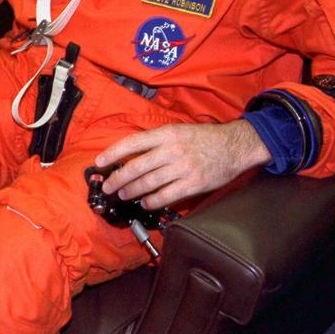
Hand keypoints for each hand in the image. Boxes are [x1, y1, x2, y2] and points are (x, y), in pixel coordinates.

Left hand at [94, 120, 271, 208]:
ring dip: (132, 191)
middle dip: (118, 178)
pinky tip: (145, 203)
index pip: (133, 142)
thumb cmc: (204, 138)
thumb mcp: (178, 130)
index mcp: (166, 133)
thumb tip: (131, 154)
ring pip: (148, 183)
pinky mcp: (193, 184)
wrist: (235, 145)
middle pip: (136, 167)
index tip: (99, 162)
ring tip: (123, 194)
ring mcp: (183, 167)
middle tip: (108, 186)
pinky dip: (152, 201)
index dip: (113, 153)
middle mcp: (172, 150)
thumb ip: (157, 141)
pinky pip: (166, 195)